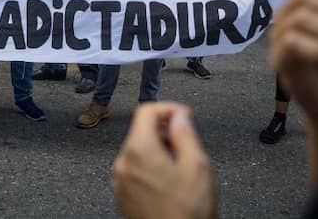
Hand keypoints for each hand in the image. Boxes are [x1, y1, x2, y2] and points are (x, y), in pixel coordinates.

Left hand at [113, 103, 215, 218]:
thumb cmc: (188, 211)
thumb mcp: (197, 164)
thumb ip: (185, 132)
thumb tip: (179, 114)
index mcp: (138, 149)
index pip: (145, 110)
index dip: (168, 109)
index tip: (183, 115)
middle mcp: (123, 163)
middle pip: (140, 131)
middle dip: (164, 132)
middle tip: (186, 144)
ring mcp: (120, 181)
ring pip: (138, 152)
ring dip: (158, 151)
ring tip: (180, 168)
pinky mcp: (123, 196)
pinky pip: (134, 171)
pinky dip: (150, 168)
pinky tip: (169, 183)